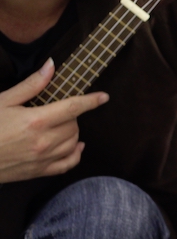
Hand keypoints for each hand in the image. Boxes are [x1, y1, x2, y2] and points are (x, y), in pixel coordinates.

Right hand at [0, 59, 108, 182]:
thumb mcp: (3, 101)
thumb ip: (31, 85)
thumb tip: (51, 66)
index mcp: (36, 121)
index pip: (73, 108)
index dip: (91, 101)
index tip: (104, 97)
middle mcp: (44, 141)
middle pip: (74, 125)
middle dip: (69, 116)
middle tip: (53, 111)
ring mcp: (43, 159)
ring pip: (74, 142)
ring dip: (72, 132)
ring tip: (59, 125)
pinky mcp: (40, 172)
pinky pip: (69, 163)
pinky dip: (76, 153)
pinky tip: (75, 146)